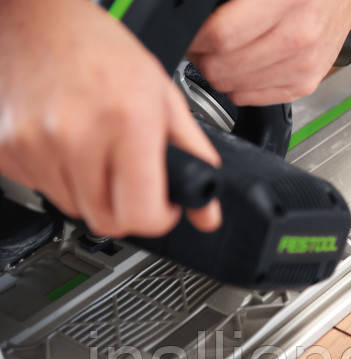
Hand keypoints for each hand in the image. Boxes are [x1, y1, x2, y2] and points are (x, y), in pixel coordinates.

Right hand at [0, 0, 221, 237]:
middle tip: (133, 179)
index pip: (142, 216)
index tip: (163, 205)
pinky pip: (43, 190)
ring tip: (98, 149)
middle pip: (106, 222)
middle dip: (128, 209)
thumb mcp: (165, 98)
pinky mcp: (6, 150)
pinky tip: (69, 145)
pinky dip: (62, 178)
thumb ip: (194, 156)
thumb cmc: (103, 50)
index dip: (160, 218)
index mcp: (125, 123)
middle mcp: (75, 137)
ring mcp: (34, 145)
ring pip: (75, 209)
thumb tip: (207, 211)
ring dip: (94, 192)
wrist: (38, 18)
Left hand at [189, 0, 350, 105]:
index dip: (196, 38)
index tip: (191, 33)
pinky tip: (243, 67)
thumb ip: (230, 1)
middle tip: (201, 44)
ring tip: (222, 54)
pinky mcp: (306, 83)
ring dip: (220, 74)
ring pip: (235, 88)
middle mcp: (298, 37)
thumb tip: (198, 16)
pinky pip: (253, 99)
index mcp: (287, 1)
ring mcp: (304, 65)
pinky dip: (240, 86)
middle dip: (203, 58)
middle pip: (224, 67)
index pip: (221, 36)